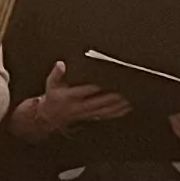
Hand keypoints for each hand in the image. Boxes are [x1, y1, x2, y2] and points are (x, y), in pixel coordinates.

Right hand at [10, 60, 129, 140]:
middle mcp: (79, 106)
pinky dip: (116, 113)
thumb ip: (57, 73)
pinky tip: (125, 109)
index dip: (93, 88)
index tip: (103, 83)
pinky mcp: (91, 117)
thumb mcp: (51, 84)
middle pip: (98, 102)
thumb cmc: (54, 97)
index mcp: (70, 96)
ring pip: (104, 110)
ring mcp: (86, 113)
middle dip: (111, 98)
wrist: (51, 116)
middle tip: (124, 92)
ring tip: (128, 100)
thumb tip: (61, 64)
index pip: (83, 91)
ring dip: (117, 106)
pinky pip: (105, 116)